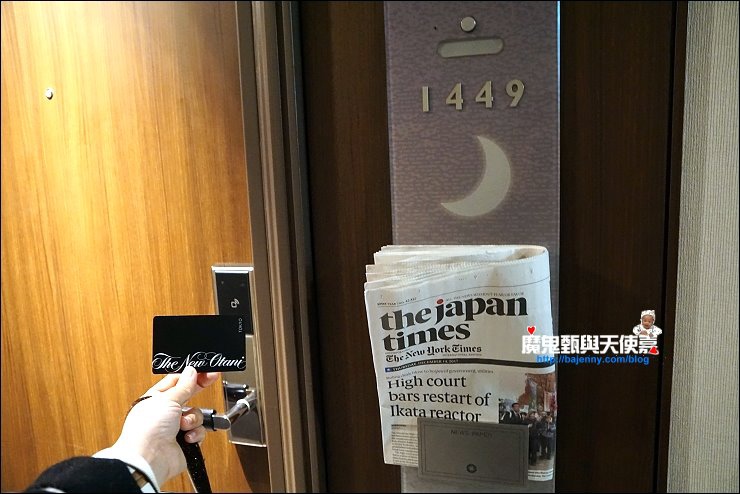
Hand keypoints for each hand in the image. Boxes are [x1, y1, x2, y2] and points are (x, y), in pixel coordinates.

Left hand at [110, 366, 219, 485]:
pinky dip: (194, 434)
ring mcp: (174, 428)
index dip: (190, 374)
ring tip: (183, 424)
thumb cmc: (147, 429)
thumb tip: (191, 371)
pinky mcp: (184, 442)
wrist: (149, 459)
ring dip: (192, 418)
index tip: (204, 369)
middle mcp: (165, 413)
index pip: (176, 381)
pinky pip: (199, 431)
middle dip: (198, 389)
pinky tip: (186, 437)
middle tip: (211, 378)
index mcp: (155, 399)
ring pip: (195, 414)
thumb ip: (184, 385)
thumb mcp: (167, 399)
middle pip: (187, 395)